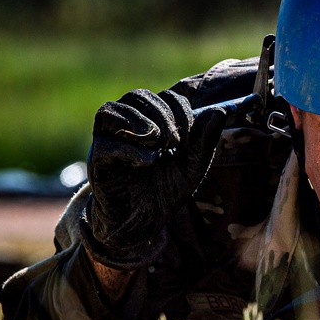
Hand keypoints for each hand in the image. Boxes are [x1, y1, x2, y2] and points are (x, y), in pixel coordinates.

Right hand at [80, 88, 226, 269]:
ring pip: (110, 110)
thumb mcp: (193, 166)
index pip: (164, 96)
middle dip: (162, 114)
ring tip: (159, 146)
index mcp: (152, 123)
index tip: (189, 137)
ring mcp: (109, 143)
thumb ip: (206, 141)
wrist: (143, 223)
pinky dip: (129, 149)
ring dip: (140, 123)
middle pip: (137, 96)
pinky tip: (147, 161)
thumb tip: (221, 111)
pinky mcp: (98, 163)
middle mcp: (127, 127)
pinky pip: (104, 144)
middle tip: (176, 141)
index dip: (179, 110)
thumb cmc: (166, 190)